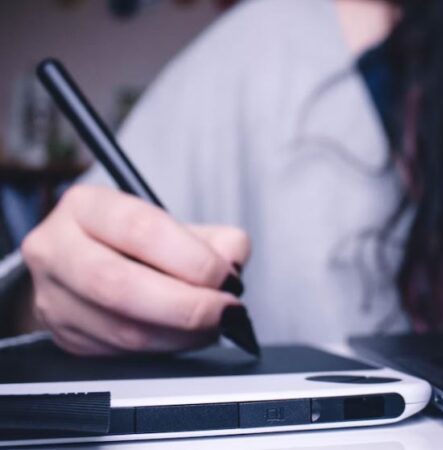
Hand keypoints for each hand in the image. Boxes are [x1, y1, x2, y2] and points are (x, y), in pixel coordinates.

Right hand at [21, 185, 250, 355]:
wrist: (90, 266)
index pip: (140, 230)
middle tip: (224, 311)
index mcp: (86, 206)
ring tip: (213, 326)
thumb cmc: (139, 243)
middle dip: (185, 305)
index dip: (191, 259)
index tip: (226, 277)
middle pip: (119, 285)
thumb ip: (216, 239)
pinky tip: (186, 337)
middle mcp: (56, 248)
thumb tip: (232, 262)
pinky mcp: (64, 336)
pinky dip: (165, 349)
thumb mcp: (178, 226)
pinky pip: (120, 353)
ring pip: (121, 329)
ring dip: (180, 335)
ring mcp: (52, 297)